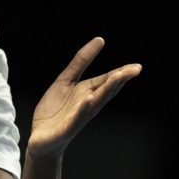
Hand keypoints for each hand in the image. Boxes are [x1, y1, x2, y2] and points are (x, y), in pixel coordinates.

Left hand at [28, 38, 141, 160]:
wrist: (41, 138)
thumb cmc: (55, 110)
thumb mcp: (66, 80)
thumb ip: (81, 61)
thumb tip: (100, 39)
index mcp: (89, 92)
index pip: (107, 80)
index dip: (121, 73)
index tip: (137, 67)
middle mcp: (88, 104)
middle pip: (106, 90)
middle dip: (119, 79)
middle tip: (135, 70)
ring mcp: (78, 117)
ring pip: (95, 102)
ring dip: (106, 90)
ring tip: (117, 77)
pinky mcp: (66, 128)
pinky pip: (76, 118)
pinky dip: (83, 109)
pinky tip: (88, 99)